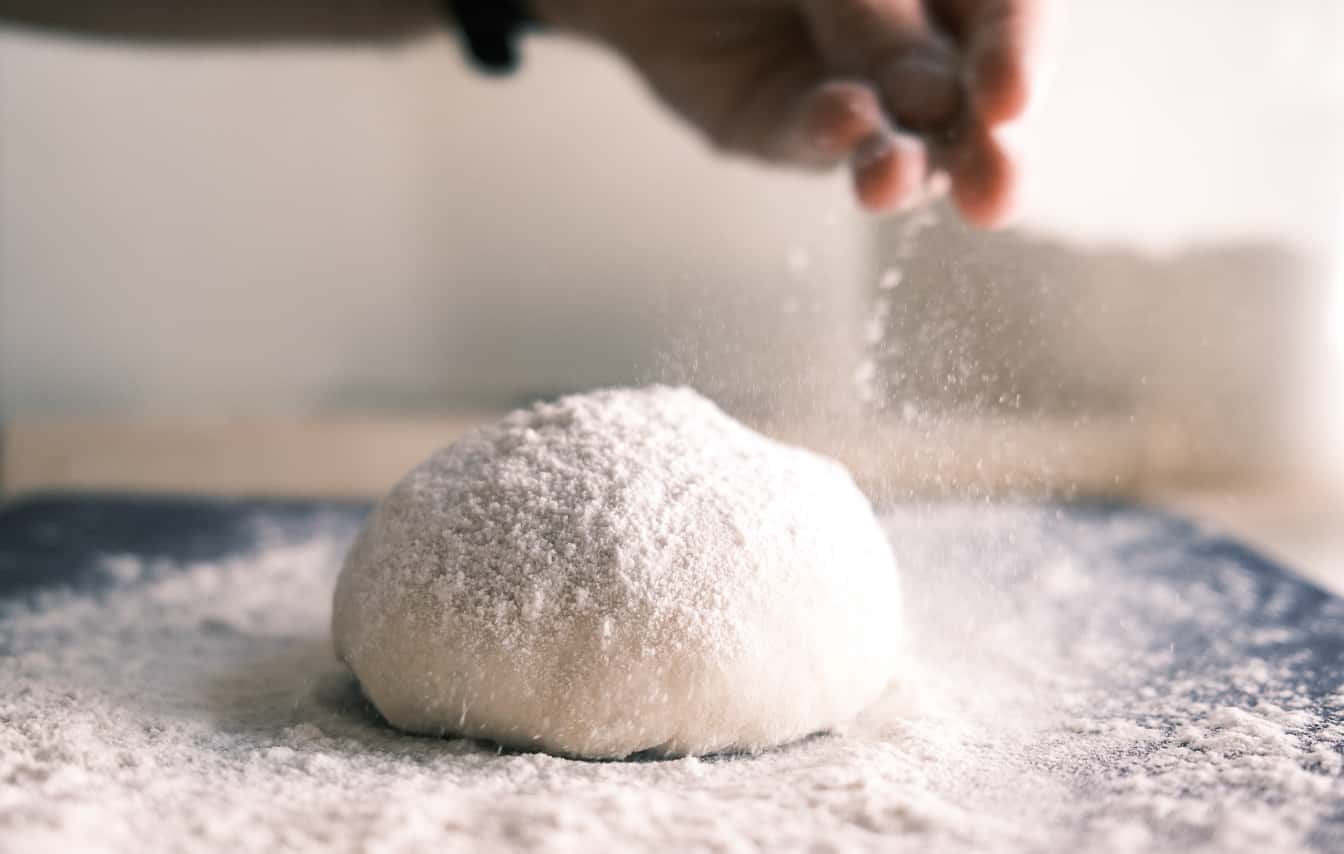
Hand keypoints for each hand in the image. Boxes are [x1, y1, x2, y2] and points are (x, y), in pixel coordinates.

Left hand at [533, 0, 1047, 226]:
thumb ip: (876, 14)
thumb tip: (930, 95)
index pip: (1013, 20)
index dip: (1020, 57)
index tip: (1009, 98)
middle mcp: (920, 40)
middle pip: (973, 102)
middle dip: (987, 151)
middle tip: (995, 193)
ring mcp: (861, 90)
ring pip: (901, 141)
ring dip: (904, 168)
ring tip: (891, 180)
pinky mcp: (791, 126)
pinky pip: (815, 135)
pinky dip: (828, 134)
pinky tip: (840, 121)